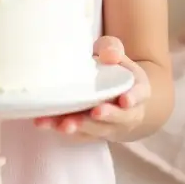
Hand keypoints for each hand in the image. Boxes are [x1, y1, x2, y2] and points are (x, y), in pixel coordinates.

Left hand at [34, 36, 150, 141]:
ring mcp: (109, 126)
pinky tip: (46, 123)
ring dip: (81, 127)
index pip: (139, 94)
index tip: (125, 100)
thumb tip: (109, 55)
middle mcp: (127, 113)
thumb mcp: (114, 52)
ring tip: (64, 124)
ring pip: (97, 130)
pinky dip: (62, 128)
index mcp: (137, 90)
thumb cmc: (113, 68)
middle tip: (95, 113)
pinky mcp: (90, 133)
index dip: (133, 98)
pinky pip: (78, 134)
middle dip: (107, 117)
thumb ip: (112, 49)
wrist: (115, 93)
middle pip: (119, 119)